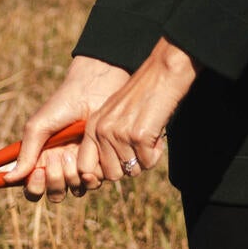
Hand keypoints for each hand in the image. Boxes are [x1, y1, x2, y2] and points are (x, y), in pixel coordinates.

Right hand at [13, 55, 128, 198]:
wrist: (93, 92)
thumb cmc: (61, 106)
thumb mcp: (38, 127)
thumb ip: (26, 154)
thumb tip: (8, 178)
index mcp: (41, 160)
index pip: (33, 188)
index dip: (33, 188)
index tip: (36, 173)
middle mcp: (60, 167)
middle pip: (54, 194)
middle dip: (52, 182)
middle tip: (55, 159)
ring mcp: (80, 167)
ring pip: (73, 191)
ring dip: (70, 176)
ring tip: (71, 152)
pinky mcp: (98, 164)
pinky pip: (93, 182)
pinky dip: (88, 173)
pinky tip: (86, 153)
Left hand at [79, 38, 198, 188]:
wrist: (163, 74)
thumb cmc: (143, 95)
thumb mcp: (115, 115)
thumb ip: (106, 140)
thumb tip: (108, 174)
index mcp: (92, 126)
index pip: (84, 168)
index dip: (101, 173)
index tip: (118, 166)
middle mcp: (102, 131)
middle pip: (111, 174)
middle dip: (128, 167)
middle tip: (139, 149)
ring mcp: (119, 134)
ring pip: (131, 170)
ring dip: (144, 160)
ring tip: (149, 139)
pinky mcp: (138, 135)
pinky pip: (148, 162)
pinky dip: (156, 153)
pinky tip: (158, 136)